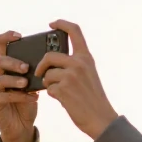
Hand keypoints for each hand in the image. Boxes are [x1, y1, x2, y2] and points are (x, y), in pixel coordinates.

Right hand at [0, 31, 39, 141]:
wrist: (22, 126)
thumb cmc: (28, 101)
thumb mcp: (34, 84)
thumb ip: (36, 72)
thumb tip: (50, 60)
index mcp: (6, 65)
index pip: (1, 45)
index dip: (7, 37)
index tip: (19, 36)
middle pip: (1, 60)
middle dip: (14, 63)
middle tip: (27, 67)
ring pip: (0, 78)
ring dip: (14, 80)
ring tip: (27, 83)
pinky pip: (4, 96)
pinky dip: (20, 96)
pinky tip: (34, 98)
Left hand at [35, 20, 118, 139]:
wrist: (100, 118)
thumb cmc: (93, 98)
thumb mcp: (89, 74)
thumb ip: (75, 64)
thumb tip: (52, 61)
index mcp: (86, 57)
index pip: (74, 31)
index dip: (61, 24)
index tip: (52, 24)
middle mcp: (79, 63)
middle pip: (49, 56)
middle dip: (42, 65)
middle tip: (40, 73)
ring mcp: (70, 76)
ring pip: (47, 74)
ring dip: (48, 84)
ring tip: (59, 91)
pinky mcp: (63, 90)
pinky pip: (48, 88)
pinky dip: (52, 94)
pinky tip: (62, 99)